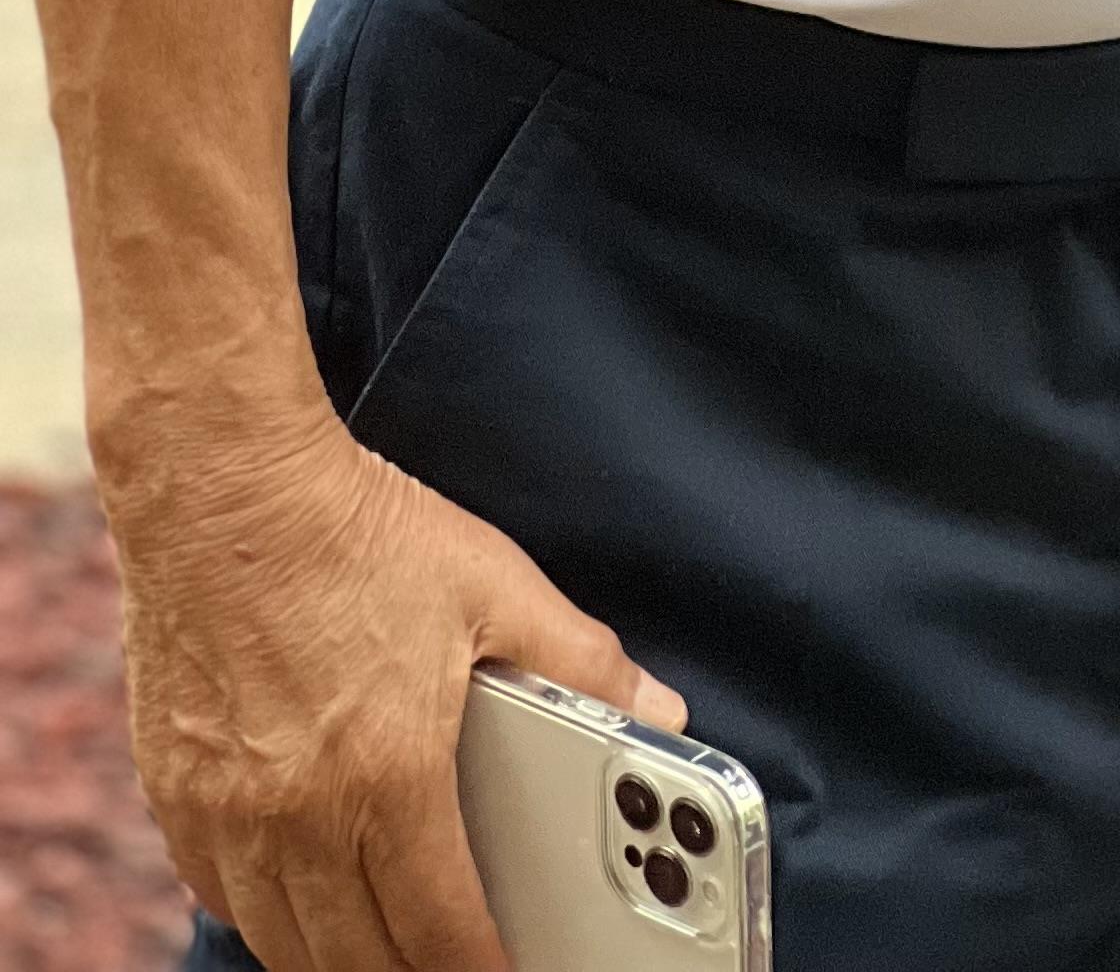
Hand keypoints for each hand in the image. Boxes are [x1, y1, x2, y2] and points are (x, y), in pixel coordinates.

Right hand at [110, 398, 682, 971]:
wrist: (221, 486)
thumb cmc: (356, 532)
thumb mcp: (495, 584)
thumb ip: (580, 661)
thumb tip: (656, 711)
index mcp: (384, 775)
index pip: (438, 933)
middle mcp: (294, 817)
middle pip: (354, 962)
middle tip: (454, 968)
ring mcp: (222, 815)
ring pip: (280, 942)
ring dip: (337, 959)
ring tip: (386, 951)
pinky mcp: (172, 796)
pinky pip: (219, 897)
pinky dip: (266, 914)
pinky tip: (303, 893)